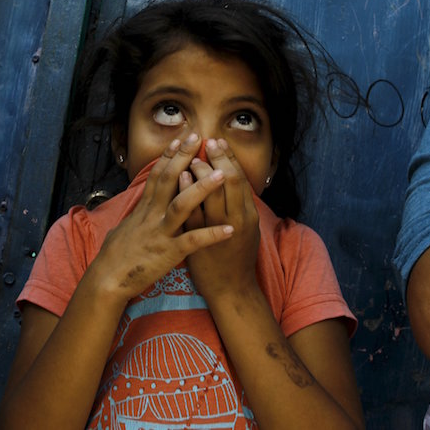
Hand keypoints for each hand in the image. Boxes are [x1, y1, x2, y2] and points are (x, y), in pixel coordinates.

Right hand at [88, 134, 235, 306]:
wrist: (107, 280)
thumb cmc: (115, 255)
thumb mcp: (125, 226)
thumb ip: (139, 211)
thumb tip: (144, 199)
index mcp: (143, 209)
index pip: (157, 175)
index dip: (169, 155)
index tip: (181, 138)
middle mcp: (151, 215)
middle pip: (169, 180)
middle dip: (184, 157)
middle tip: (199, 137)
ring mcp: (160, 233)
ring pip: (181, 206)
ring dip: (202, 189)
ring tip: (222, 175)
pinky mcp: (168, 253)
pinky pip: (192, 242)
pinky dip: (211, 235)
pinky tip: (229, 229)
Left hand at [180, 138, 260, 298]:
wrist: (231, 289)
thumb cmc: (236, 256)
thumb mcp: (245, 227)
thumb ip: (239, 203)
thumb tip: (228, 176)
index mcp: (248, 215)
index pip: (240, 179)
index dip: (228, 158)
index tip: (218, 141)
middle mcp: (237, 220)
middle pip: (230, 182)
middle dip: (218, 158)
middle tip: (206, 140)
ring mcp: (217, 231)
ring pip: (213, 196)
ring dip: (202, 172)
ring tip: (193, 155)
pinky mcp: (198, 242)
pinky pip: (193, 213)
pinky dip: (187, 192)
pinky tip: (181, 177)